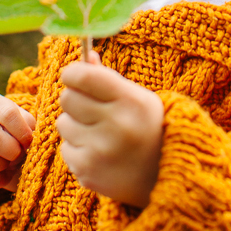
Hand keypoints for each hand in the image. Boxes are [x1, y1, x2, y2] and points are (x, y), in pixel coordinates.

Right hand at [0, 92, 36, 191]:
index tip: (30, 140)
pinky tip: (2, 173)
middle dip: (12, 150)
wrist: (0, 147)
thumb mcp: (25, 121)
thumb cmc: (17, 130)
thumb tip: (29, 137)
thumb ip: (29, 125)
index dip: (23, 131)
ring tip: (10, 162)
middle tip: (19, 154)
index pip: (7, 113)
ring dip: (5, 166)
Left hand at [57, 51, 164, 207]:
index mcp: (131, 101)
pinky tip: (99, 152)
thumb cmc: (150, 127)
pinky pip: (65, 148)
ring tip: (101, 134)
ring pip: (63, 123)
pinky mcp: (87, 171)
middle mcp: (116, 125)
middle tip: (93, 108)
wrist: (167, 175)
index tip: (76, 76)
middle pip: (68, 98)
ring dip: (76, 125)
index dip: (73, 73)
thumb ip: (109, 78)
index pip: (83, 77)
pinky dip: (78, 148)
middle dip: (76, 100)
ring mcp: (100, 150)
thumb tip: (85, 56)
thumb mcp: (138, 98)